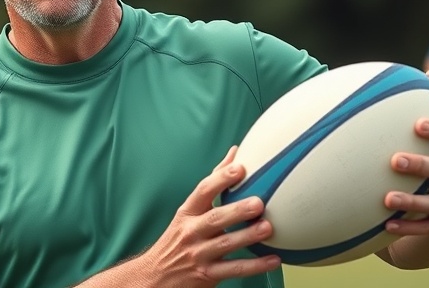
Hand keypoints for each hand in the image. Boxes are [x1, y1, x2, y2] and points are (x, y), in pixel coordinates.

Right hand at [137, 146, 279, 287]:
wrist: (155, 277)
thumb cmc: (179, 238)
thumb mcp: (189, 212)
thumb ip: (213, 183)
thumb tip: (235, 152)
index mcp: (187, 213)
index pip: (202, 191)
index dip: (221, 179)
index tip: (240, 168)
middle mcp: (191, 232)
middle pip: (214, 219)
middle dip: (237, 210)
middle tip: (259, 203)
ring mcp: (198, 254)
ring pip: (225, 245)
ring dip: (247, 236)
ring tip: (267, 228)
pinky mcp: (207, 275)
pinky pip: (234, 270)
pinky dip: (255, 266)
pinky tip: (273, 260)